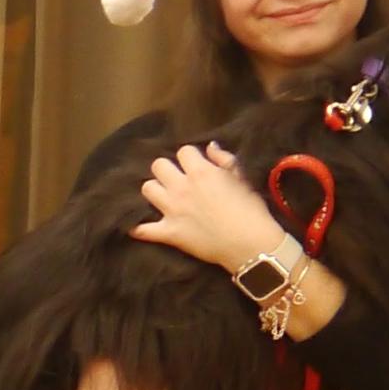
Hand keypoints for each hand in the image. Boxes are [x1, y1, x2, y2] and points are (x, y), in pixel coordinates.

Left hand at [131, 142, 290, 272]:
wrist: (250, 244)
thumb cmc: (251, 210)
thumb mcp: (242, 179)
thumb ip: (224, 160)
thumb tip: (209, 146)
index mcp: (201, 172)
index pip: (183, 151)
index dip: (189, 157)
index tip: (195, 165)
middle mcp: (182, 188)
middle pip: (158, 166)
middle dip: (167, 169)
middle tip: (177, 179)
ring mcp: (172, 210)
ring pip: (147, 189)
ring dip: (155, 191)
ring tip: (164, 197)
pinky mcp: (169, 233)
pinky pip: (143, 229)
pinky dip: (140, 229)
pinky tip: (137, 227)